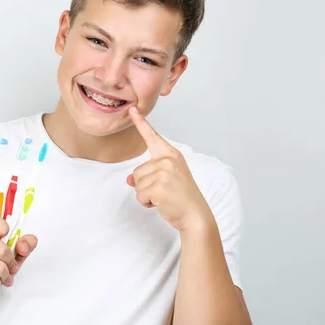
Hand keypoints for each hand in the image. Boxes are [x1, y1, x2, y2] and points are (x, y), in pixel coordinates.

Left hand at [126, 107, 213, 231]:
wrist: (195, 215)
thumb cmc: (182, 197)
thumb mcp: (166, 180)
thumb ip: (148, 174)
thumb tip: (129, 179)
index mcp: (172, 154)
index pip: (152, 136)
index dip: (140, 122)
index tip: (132, 109)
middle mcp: (168, 160)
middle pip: (137, 171)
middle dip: (145, 185)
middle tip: (165, 191)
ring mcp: (164, 172)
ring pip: (136, 184)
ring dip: (146, 195)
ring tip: (164, 197)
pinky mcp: (159, 186)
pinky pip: (139, 195)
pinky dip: (147, 203)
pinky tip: (161, 203)